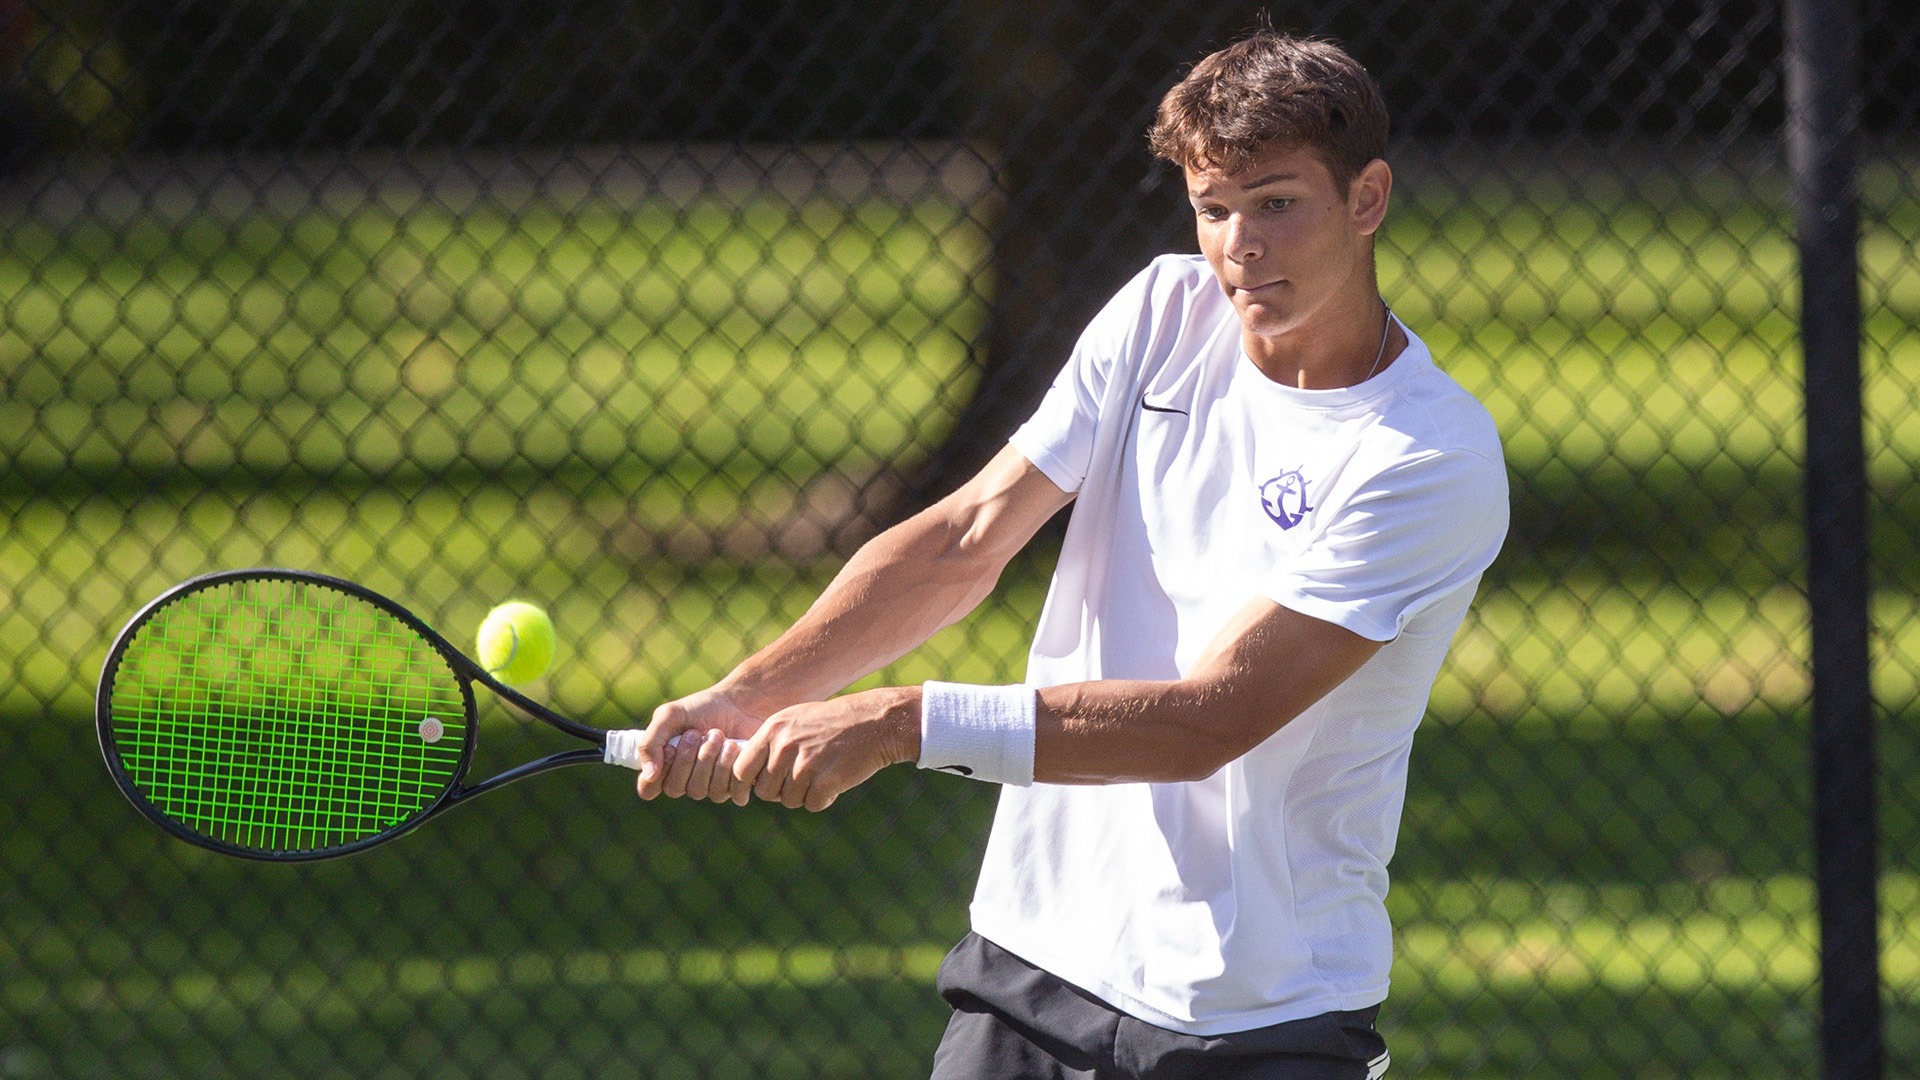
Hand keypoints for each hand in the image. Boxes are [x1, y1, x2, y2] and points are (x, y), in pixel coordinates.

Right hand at [635, 687, 762, 804]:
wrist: (740, 703)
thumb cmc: (702, 708)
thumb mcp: (670, 715)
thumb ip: (650, 742)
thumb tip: (650, 774)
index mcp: (664, 765)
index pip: (647, 789)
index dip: (656, 774)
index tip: (670, 749)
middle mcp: (685, 781)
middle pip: (674, 789)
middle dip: (686, 758)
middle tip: (695, 733)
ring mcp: (708, 787)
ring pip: (699, 790)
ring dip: (707, 758)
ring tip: (718, 734)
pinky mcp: (733, 787)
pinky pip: (724, 790)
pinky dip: (727, 764)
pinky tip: (733, 746)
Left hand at [732, 686, 920, 811]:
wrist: (875, 722)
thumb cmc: (834, 723)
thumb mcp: (795, 721)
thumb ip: (770, 744)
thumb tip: (746, 775)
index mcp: (773, 729)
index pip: (741, 768)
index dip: (747, 783)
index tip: (757, 789)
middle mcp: (784, 745)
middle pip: (764, 790)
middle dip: (780, 792)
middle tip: (802, 780)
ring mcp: (804, 763)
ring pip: (788, 800)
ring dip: (804, 795)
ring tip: (822, 775)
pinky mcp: (825, 780)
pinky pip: (812, 804)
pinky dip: (824, 799)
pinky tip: (835, 782)